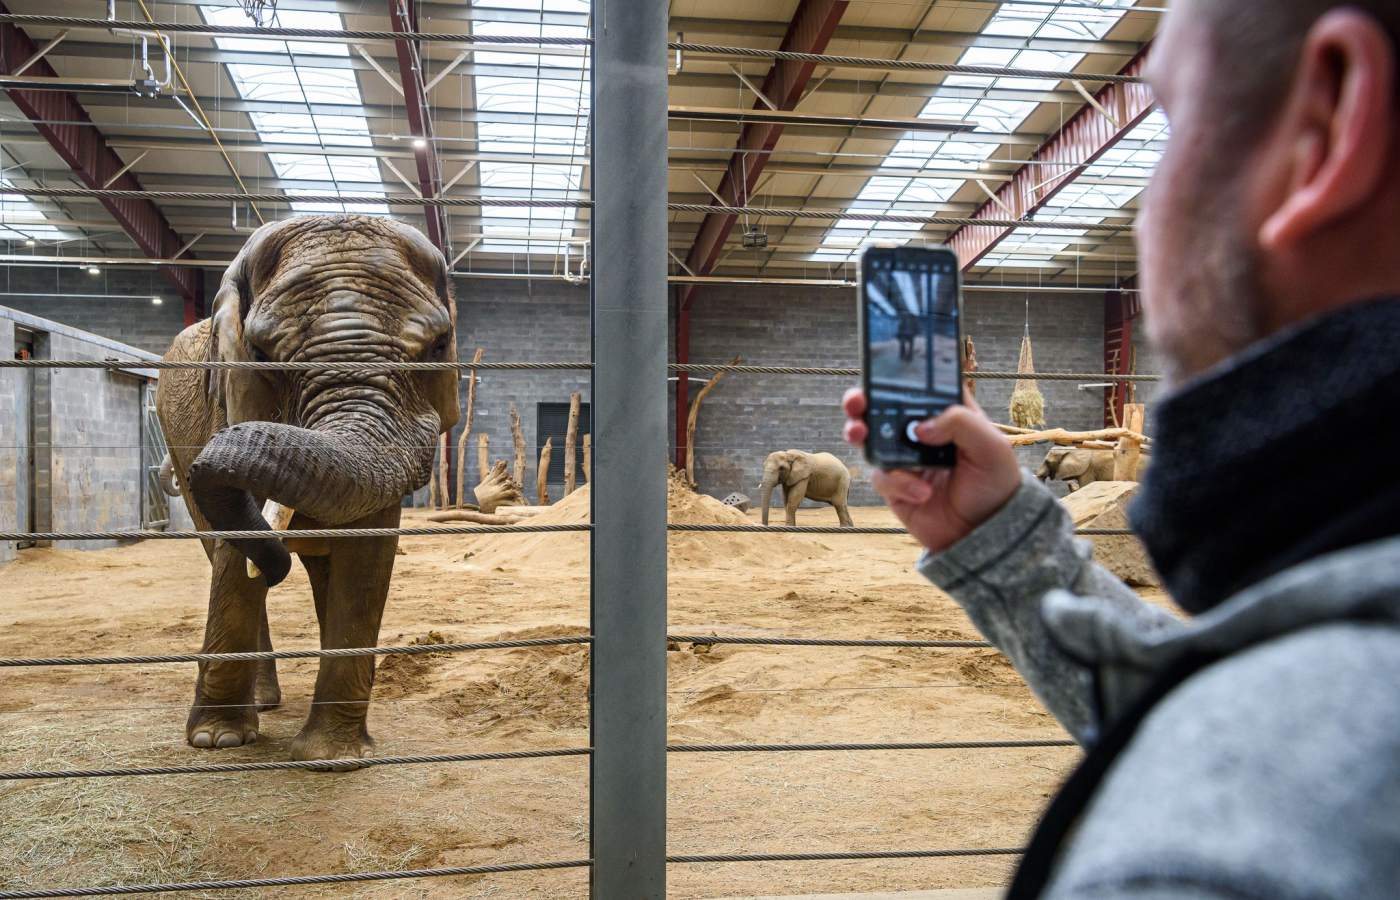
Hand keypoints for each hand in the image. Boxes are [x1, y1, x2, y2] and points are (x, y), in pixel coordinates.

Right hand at [843, 388, 1020, 553]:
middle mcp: (923, 433)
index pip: (921, 387)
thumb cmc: (997, 485)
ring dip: (861, 433)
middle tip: (855, 400)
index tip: (884, 370)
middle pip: (885, 409)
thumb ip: (960, 424)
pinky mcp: (896, 487)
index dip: (901, 376)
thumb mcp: (992, 447)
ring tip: (859, 433)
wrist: (987, 535)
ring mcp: (906, 459)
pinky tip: (922, 492)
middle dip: (864, 400)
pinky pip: (882, 477)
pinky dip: (899, 483)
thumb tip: (920, 427)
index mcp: (948, 415)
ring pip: (872, 439)